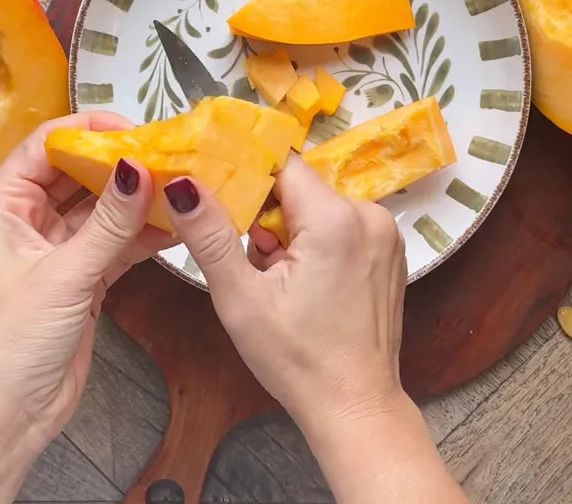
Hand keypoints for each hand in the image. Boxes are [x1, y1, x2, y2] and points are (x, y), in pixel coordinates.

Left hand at [0, 111, 172, 452]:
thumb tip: (139, 167)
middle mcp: (26, 222)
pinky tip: (175, 228)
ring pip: (101, 211)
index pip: (46, 145)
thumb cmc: (5, 345)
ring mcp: (54, 254)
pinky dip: (142, 237)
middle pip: (78, 174)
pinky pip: (114, 246)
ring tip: (182, 186)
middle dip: (122, 163)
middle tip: (170, 154)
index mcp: (3, 206)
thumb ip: (108, 223)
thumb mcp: (62, 275)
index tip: (137, 130)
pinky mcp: (79, 283)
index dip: (90, 130)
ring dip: (137, 201)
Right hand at [162, 158, 467, 503]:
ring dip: (292, 233)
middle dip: (268, 218)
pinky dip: (318, 244)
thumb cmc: (297, 359)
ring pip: (319, 208)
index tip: (222, 201)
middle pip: (299, 188)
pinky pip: (342, 226)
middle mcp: (370, 215)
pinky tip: (308, 286)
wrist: (355, 406)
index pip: (281, 165)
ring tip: (282, 283)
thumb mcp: (240, 298)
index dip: (247, 178)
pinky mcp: (390, 251)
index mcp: (336, 219)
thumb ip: (210, 234)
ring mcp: (386, 233)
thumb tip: (182, 183)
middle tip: (256, 266)